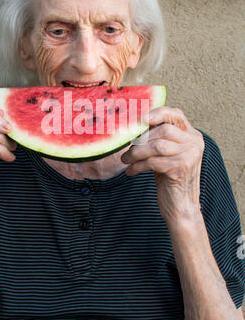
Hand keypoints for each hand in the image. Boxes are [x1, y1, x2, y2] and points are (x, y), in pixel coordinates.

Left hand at [121, 107, 204, 224]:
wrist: (180, 206)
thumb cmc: (169, 178)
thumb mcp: (166, 154)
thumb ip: (157, 138)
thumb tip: (133, 125)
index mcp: (192, 136)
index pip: (176, 114)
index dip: (158, 113)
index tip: (140, 118)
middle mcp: (194, 143)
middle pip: (163, 130)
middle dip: (140, 139)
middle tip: (126, 150)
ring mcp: (189, 156)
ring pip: (157, 146)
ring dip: (136, 153)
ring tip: (125, 160)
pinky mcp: (181, 169)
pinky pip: (153, 162)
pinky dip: (138, 166)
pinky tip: (131, 171)